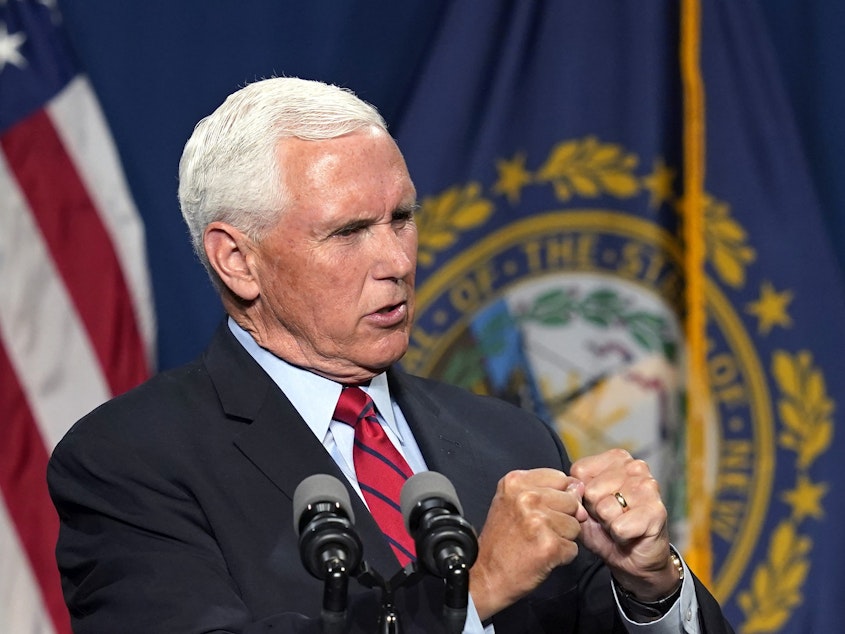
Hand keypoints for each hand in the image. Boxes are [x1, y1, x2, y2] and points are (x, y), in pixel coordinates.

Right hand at [469, 468, 586, 619]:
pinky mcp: (549, 545)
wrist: (486, 575)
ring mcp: (538, 520)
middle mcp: (526, 497)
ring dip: (563, 538)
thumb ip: (545, 490)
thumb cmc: (501, 540)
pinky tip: (542, 556)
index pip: (561, 478)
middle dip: (562, 518)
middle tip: (537, 530)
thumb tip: (579, 488)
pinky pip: (573, 548)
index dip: (557, 496)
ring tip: (538, 542)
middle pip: (571, 501)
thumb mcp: (512, 501)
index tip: (541, 510)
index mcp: (516, 481)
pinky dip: (561, 556)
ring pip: (575, 525)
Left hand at [569, 448, 679, 600]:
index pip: (580, 471)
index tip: (597, 503)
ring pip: (605, 508)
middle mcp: (635, 466)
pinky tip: (630, 534)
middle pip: (591, 490)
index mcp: (616, 458)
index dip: (582, 494)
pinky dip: (620, 536)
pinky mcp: (657, 511)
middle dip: (596, 510)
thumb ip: (572, 494)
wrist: (635, 559)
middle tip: (611, 517)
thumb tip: (574, 488)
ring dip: (608, 523)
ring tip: (621, 523)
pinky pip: (619, 526)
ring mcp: (649, 486)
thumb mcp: (582, 508)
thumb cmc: (607, 528)